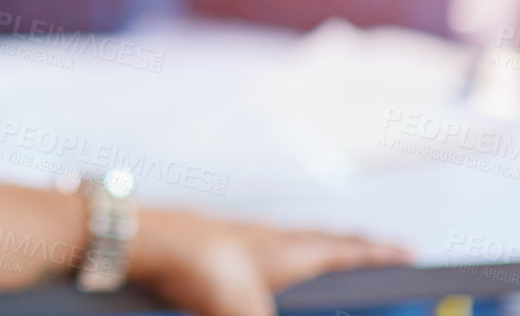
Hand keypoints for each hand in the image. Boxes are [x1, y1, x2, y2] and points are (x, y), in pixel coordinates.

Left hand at [128, 206, 412, 315]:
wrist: (136, 239)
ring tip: (319, 254)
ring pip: (283, 240)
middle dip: (348, 246)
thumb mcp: (245, 313)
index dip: (377, 253)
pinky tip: (255, 263)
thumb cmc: (194, 267)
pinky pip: (251, 247)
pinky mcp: (206, 244)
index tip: (408, 251)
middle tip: (371, 248)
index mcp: (286, 250)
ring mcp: (233, 237)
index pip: (344, 249)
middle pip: (317, 239)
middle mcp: (264, 237)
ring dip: (307, 247)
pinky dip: (268, 254)